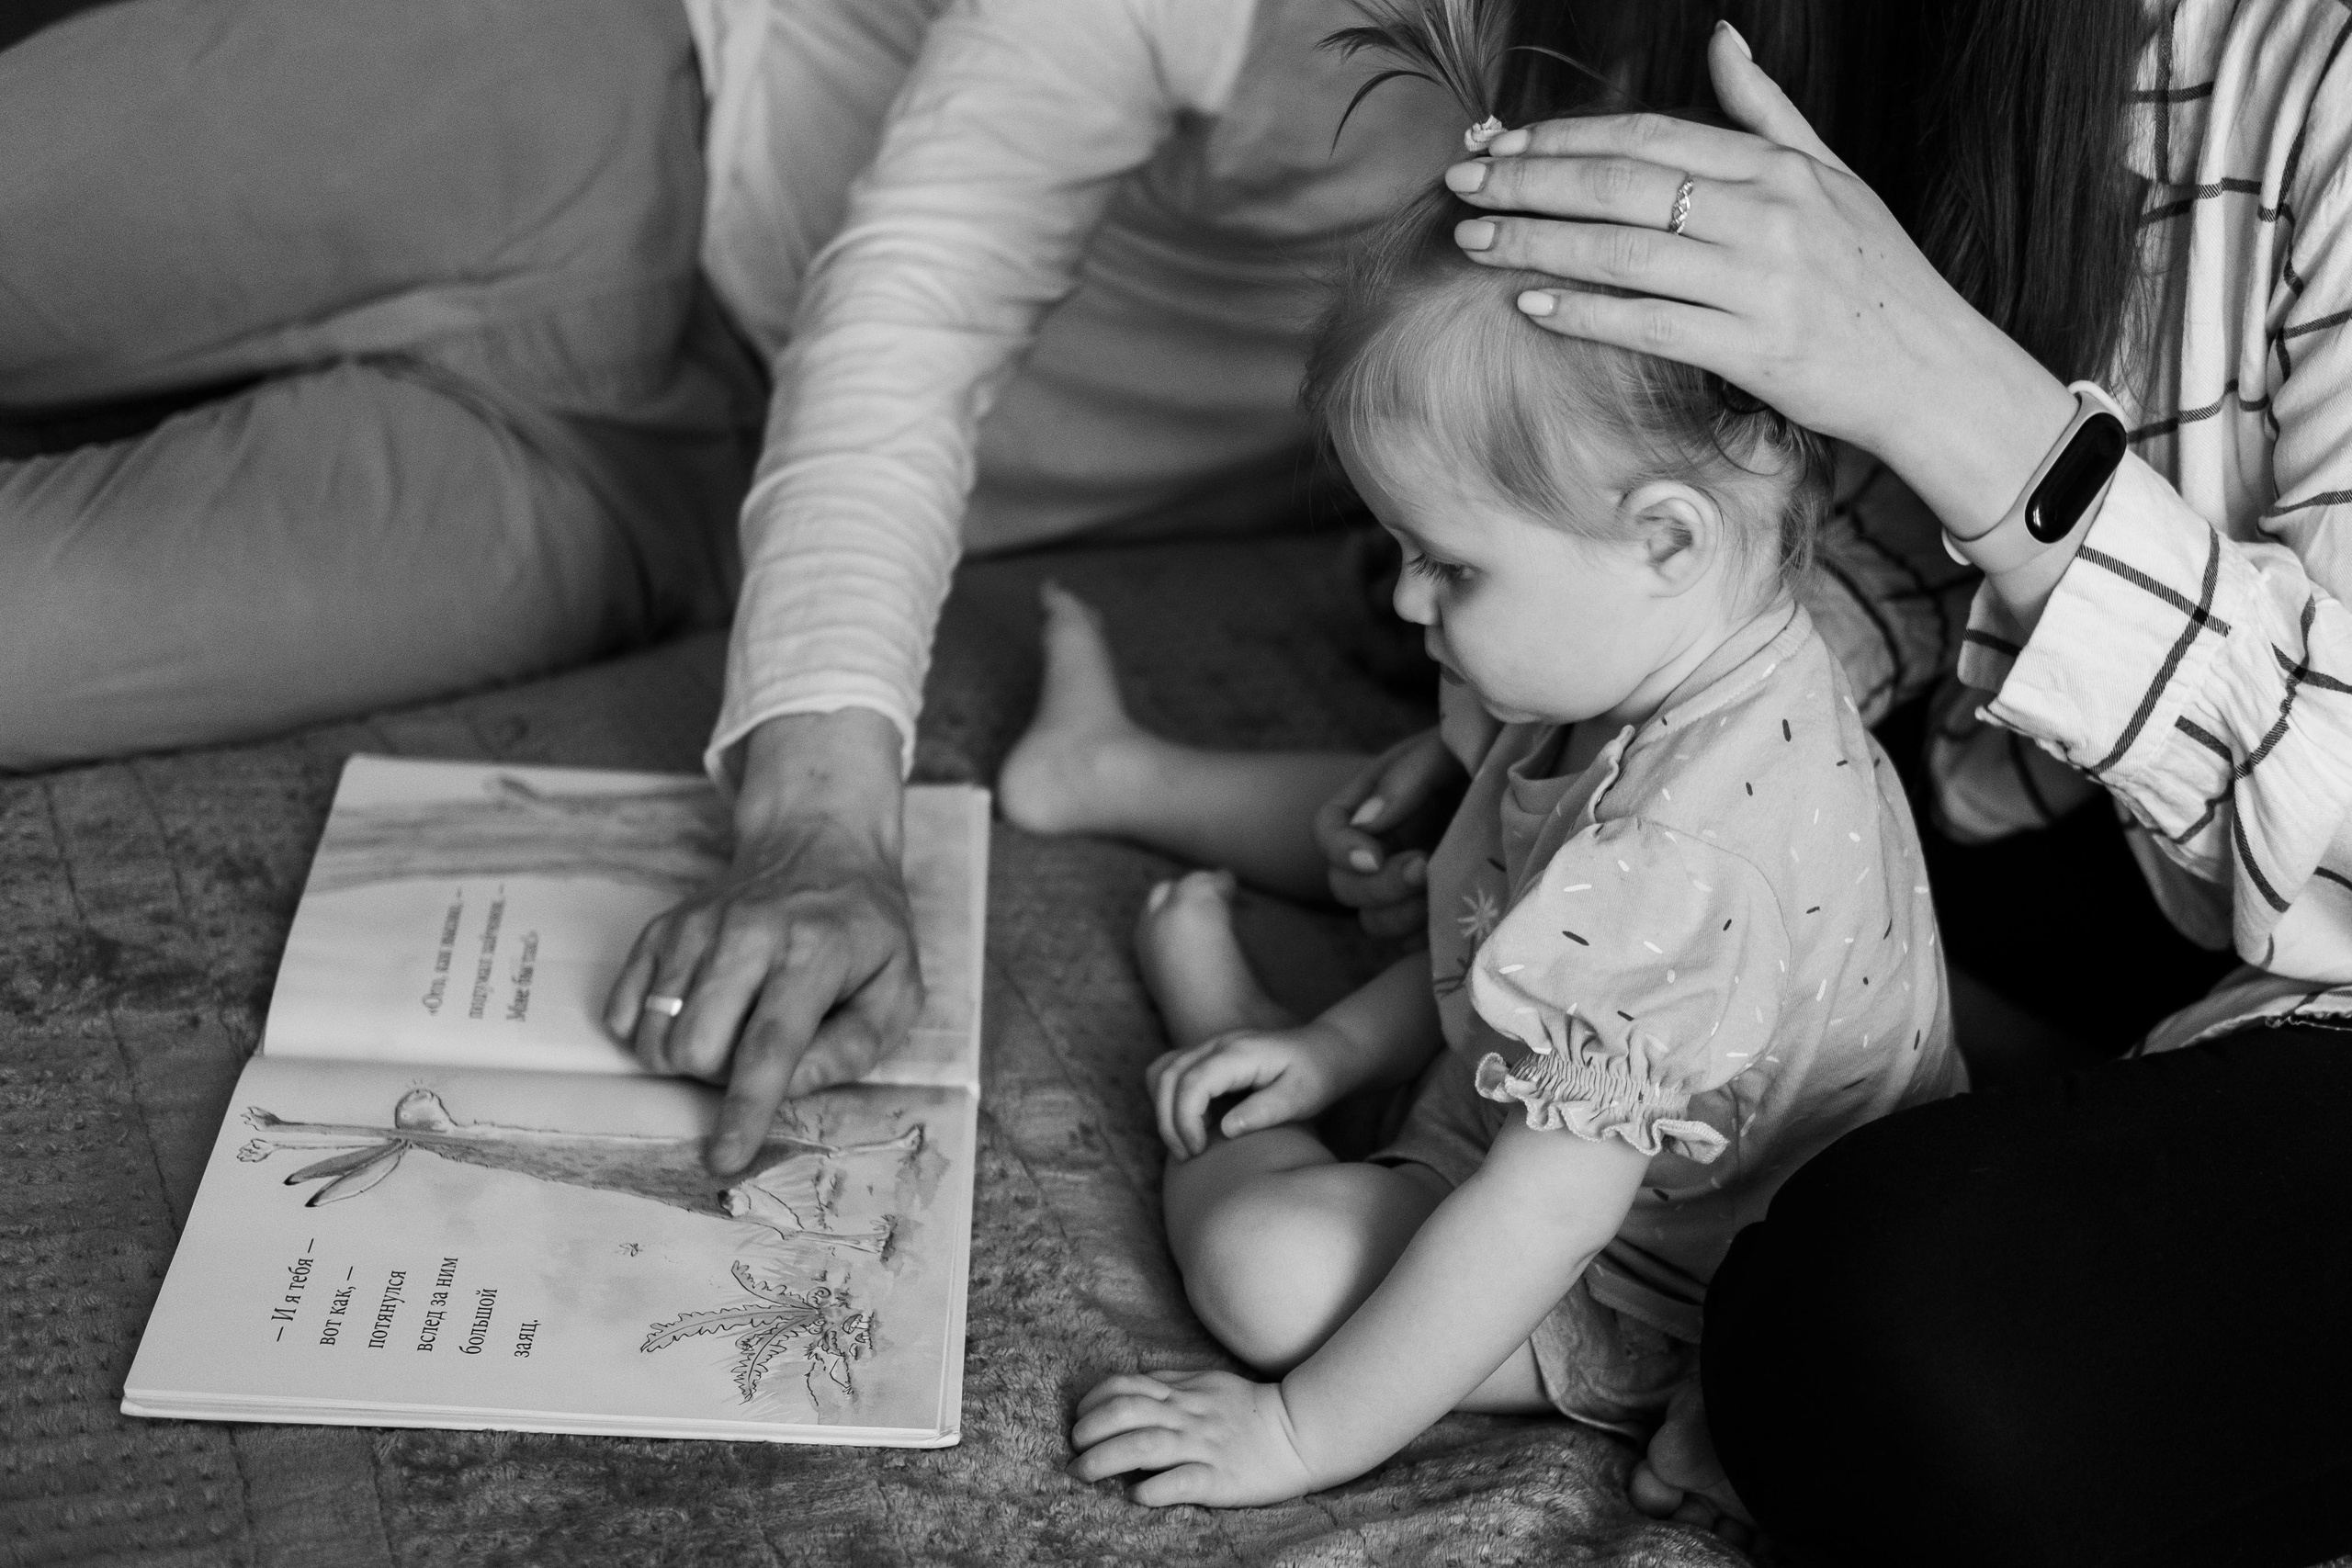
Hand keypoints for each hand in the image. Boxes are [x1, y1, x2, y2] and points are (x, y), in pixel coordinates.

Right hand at [603, 710, 922, 1172]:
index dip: (745, 1109)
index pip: (771, 1045)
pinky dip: (648, 1033)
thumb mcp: (898, 989)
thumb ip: (853, 1048)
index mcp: (814, 953)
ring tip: (727, 1031)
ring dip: (684, 1059)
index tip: (724, 1158)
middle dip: (717, 1078)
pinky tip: (689, 1016)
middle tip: (752, 1052)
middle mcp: (747, 935)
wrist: (818, 844)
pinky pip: (624, 1010)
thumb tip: (791, 1088)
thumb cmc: (863, 930)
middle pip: (696, 1047)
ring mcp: (696, 928)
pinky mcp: (662, 928)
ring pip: (654, 1034)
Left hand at [1068, 1370, 1319, 1506]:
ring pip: (1146, 1446)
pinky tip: (1136, 1495)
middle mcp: (1188, 1417)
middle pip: (1127, 1414)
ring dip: (1106, 1459)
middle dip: (1091, 1429)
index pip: (1127, 1386)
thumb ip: (1171, 1384)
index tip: (1078, 1417)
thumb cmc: (1250, 1409)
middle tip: (1073, 1448)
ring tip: (1082, 1472)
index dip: (1095, 1400)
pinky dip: (1154, 1488)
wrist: (1302, 1431)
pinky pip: (1182, 1482)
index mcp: (1183, 1394)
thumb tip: (1131, 1385)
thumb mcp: (1208, 1383)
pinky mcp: (1221, 1479)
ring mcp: (1204, 1447)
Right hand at [1146, 1022, 1351, 1158]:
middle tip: (1188, 1156)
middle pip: (1167, 1075)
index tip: (1198, 1151)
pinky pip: (1172, 1072)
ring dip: (1164, 1109)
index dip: (1185, 1120)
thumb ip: (1266, 1110)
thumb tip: (1226, 1129)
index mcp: (1240, 1052)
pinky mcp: (1209, 1056)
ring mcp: (1211, 1046)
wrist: (1326, 1051)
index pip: (1192, 1081)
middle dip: (1168, 1120)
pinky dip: (1170, 1099)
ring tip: (1188, 1144)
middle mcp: (1218, 1043)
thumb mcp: (1302, 1097)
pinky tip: (1197, 1125)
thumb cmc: (1317, 1075)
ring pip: (1162, 1070)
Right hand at [1314, 727, 1465, 940]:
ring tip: (1443, 892)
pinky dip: (1429, 935)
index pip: (1327, 830)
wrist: (1529, 782)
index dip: (1340, 849)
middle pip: (1344, 886)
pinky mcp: (1433, 912)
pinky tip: (1459, 913)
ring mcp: (1405, 885)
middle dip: (1380, 886)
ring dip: (1402, 916)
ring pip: (1374, 922)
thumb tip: (1366, 824)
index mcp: (1371, 802)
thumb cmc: (1481, 754)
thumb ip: (1405, 780)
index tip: (1374, 857)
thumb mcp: (1445, 751)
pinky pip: (1413, 943)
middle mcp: (1380, 847)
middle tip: (1424, 869)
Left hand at [1447, 23, 2075, 542]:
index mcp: (1776, 168)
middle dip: (1531, 183)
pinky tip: (1531, 303)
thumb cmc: (1873, 274)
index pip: (1649, 137)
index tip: (1501, 145)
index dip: (1566, 138)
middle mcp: (1767, 216)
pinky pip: (1652, 325)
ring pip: (1626, 254)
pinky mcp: (1756, 350)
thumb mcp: (1832, 174)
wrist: (1932, 369)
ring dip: (1539, 244)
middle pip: (1623, 187)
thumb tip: (1722, 39)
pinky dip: (1587, 313)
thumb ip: (1766, 110)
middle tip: (1462, 185)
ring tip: (1475, 243)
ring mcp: (1761, 283)